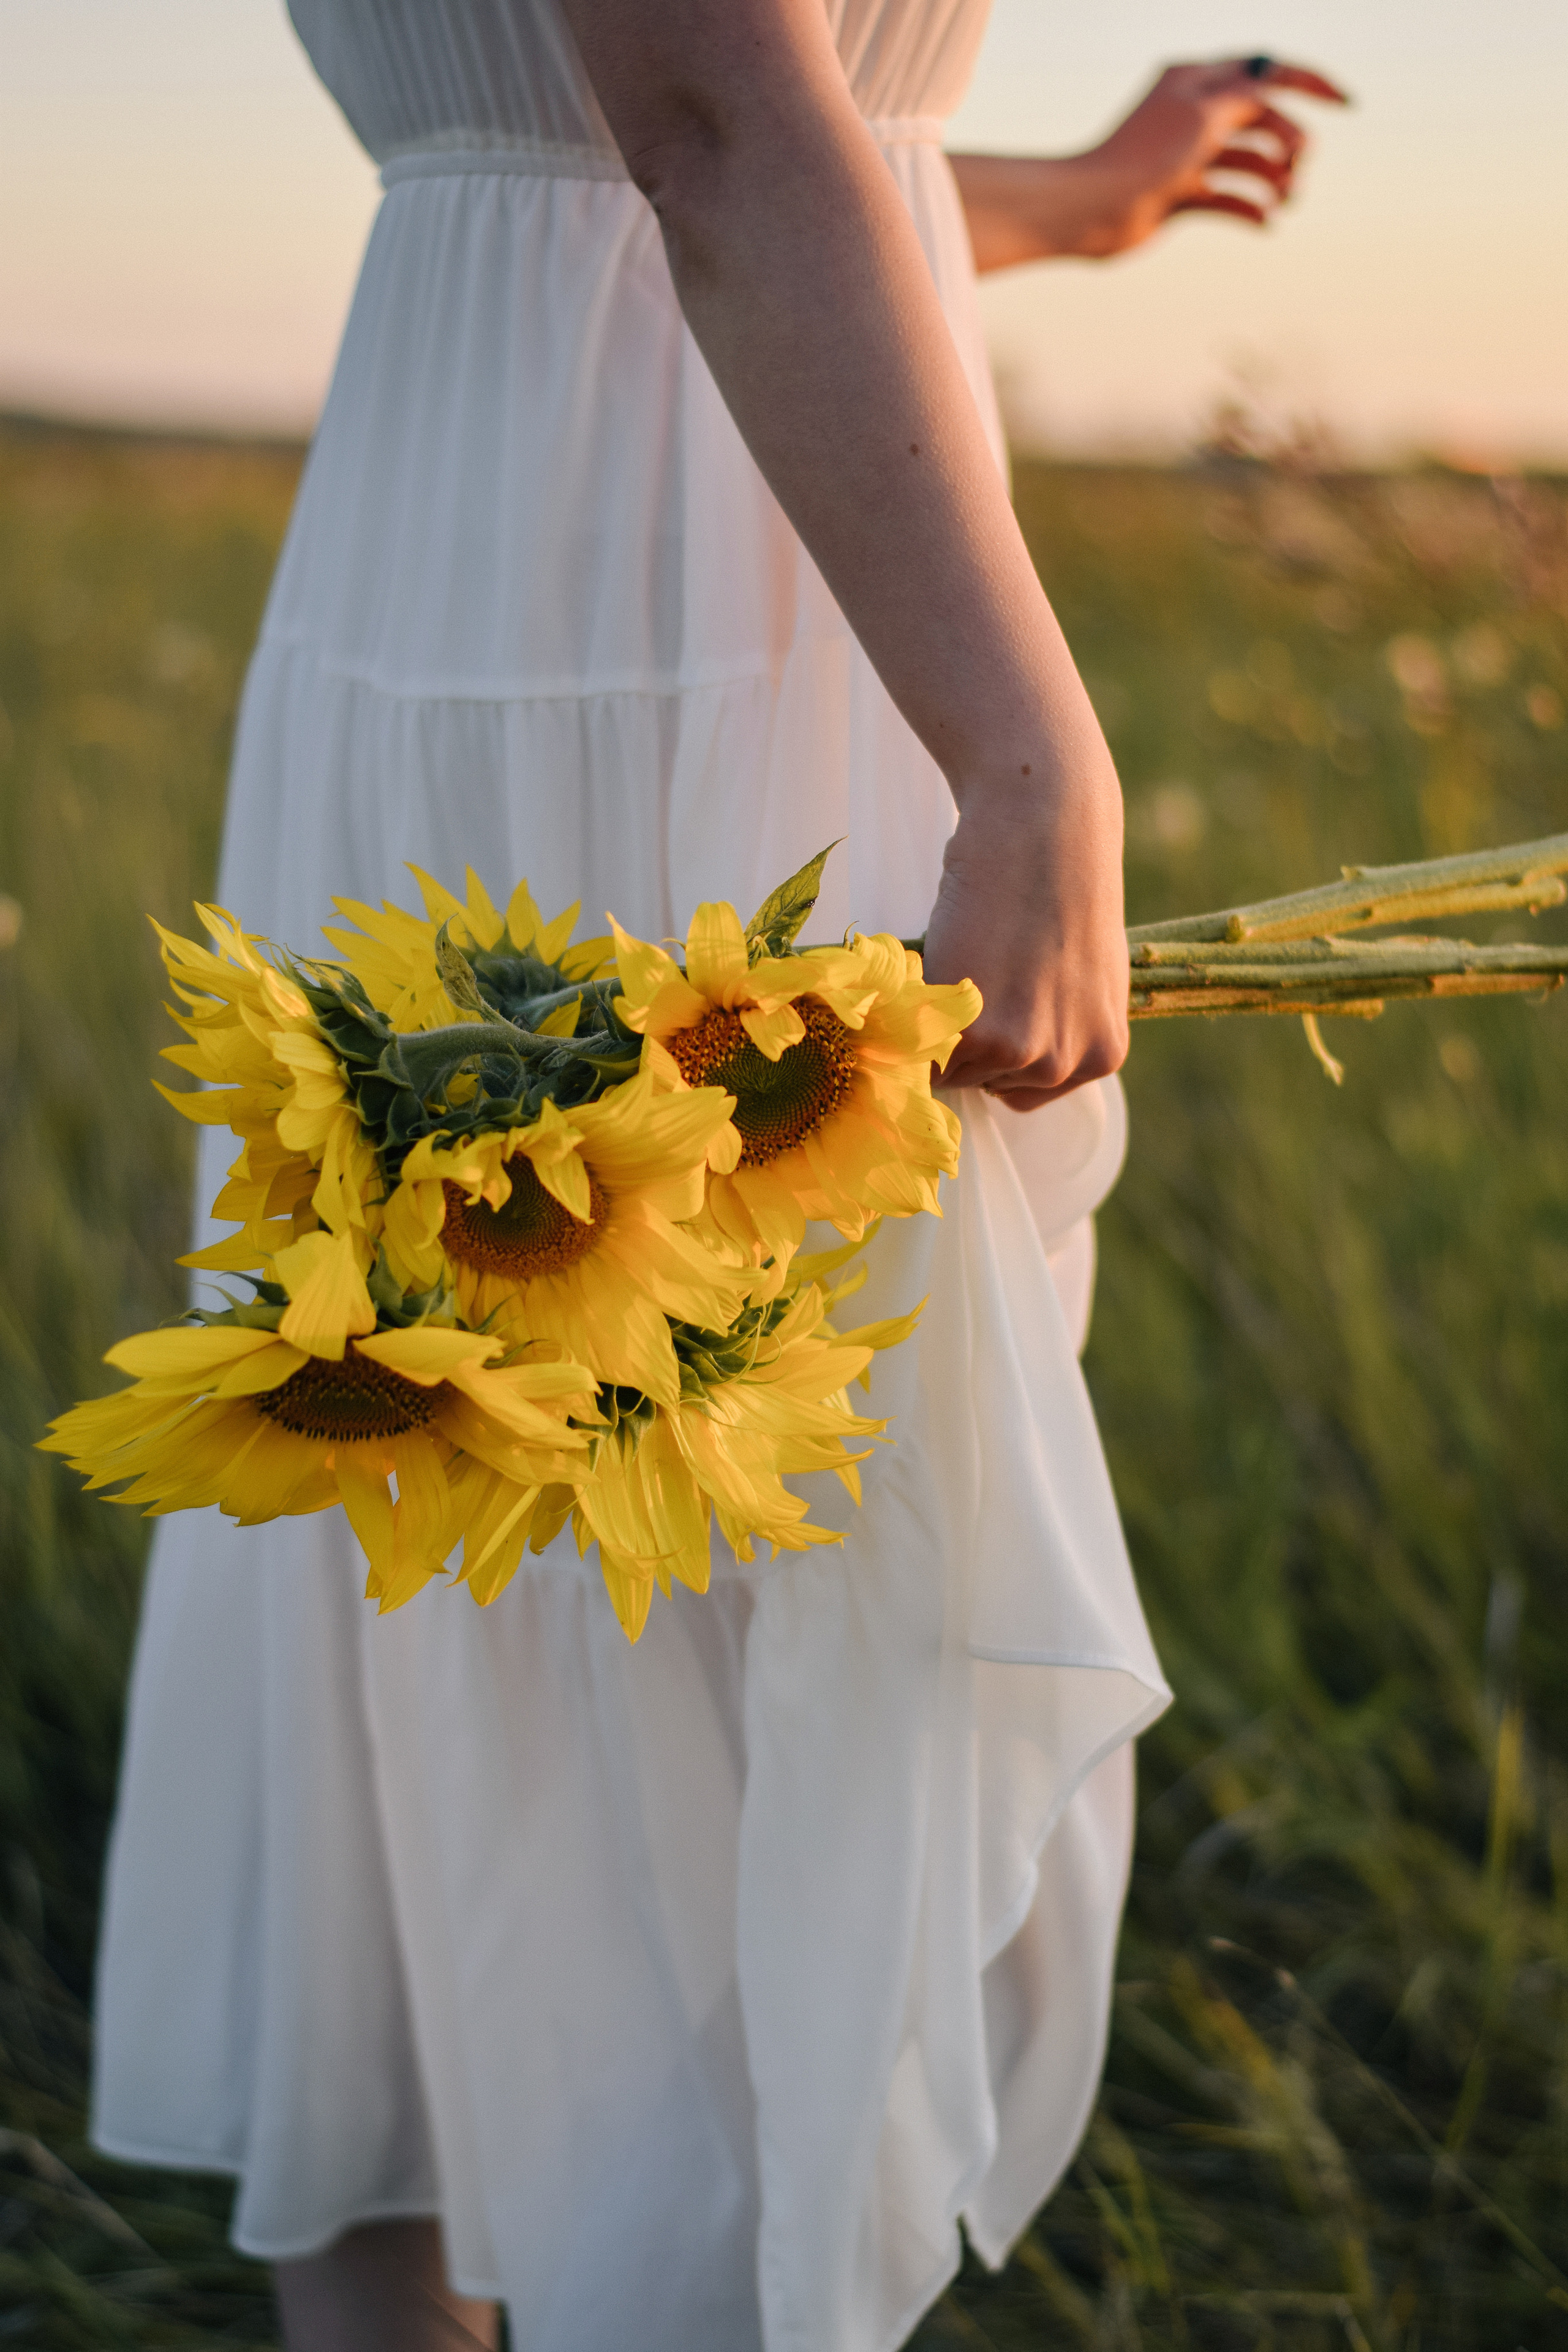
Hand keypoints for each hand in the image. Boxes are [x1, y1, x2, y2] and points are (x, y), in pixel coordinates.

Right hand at [923, 783, 1128, 1112]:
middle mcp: (1066, 1064)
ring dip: (940, 1021)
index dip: (995, 1044)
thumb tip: (1013, 1052)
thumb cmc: (1060, 883)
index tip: (993, 998)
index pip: (1023, 1088)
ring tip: (967, 955)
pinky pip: (921, 1047)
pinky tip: (944, 956)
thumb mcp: (1083, 975)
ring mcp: (1021, 1052)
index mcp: (1103, 1055)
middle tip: (979, 965)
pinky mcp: (974, 1032)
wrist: (1044, 826)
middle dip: (970, 1034)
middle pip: (985, 1082)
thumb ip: (1058, 1024)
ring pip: (949, 1066)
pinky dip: (914, 1010)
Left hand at [1086, 56, 1349, 251]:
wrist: (1092, 209)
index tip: (1347, 103)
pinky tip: (1266, 223)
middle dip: (1289, 141)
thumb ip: (1246, 98)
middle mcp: (1194, 112)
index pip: (1264, 69)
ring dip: (1275, 178)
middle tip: (1300, 166)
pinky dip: (1250, 209)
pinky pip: (1229, 199)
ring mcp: (1189, 155)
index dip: (1309, 82)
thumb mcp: (1203, 112)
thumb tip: (1275, 94)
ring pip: (1249, 161)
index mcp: (1196, 79)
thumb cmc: (1143, 155)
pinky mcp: (1181, 195)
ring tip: (1287, 200)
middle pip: (1263, 118)